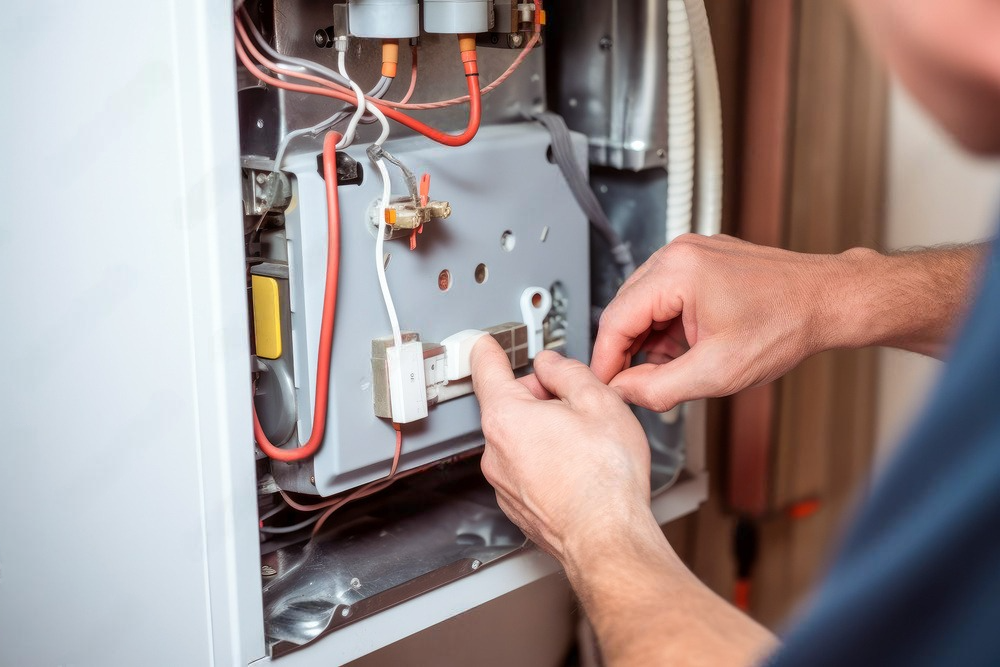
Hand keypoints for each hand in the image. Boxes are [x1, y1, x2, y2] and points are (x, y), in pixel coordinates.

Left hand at [470, 336, 650, 561]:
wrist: (608, 539)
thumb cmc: (606, 480)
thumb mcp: (599, 401)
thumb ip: (569, 372)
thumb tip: (554, 366)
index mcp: (507, 417)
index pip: (486, 369)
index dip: (489, 350)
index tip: (486, 343)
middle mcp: (495, 451)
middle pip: (509, 405)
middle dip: (539, 397)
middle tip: (577, 405)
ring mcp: (503, 483)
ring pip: (519, 439)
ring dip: (544, 433)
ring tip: (585, 445)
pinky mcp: (517, 506)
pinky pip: (525, 470)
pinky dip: (545, 463)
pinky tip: (577, 471)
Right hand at [592, 234, 848, 411]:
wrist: (829, 301)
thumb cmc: (787, 325)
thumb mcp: (717, 372)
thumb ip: (658, 387)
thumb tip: (624, 391)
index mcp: (676, 272)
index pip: (615, 319)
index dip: (605, 359)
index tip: (605, 386)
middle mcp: (678, 254)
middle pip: (626, 308)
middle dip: (627, 350)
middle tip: (635, 386)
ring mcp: (691, 254)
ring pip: (645, 303)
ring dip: (649, 340)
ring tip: (674, 369)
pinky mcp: (704, 261)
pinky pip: (667, 295)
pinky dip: (668, 326)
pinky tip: (687, 349)